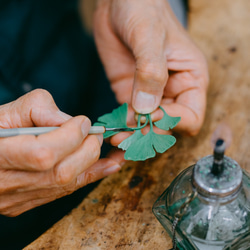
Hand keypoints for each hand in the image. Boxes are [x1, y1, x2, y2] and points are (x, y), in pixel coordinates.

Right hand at [0, 89, 120, 216]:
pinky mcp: (26, 202)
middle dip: (87, 149)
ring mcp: (17, 198)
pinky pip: (65, 192)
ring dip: (94, 164)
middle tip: (94, 134)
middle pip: (61, 173)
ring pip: (66, 185)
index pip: (44, 153)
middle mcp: (7, 183)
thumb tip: (70, 120)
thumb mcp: (6, 112)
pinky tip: (108, 166)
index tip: (83, 121)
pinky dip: (90, 176)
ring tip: (110, 149)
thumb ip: (37, 108)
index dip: (70, 136)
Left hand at [94, 0, 208, 138]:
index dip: (171, 122)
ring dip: (132, 135)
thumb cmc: (143, 9)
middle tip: (126, 137)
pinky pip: (129, 117)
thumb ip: (151, 72)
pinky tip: (111, 127)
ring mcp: (150, 95)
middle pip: (167, 127)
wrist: (119, 3)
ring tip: (116, 135)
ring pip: (147, 126)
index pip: (190, 117)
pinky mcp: (131, 94)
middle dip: (148, 134)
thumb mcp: (150, 36)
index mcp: (190, 79)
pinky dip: (121, 125)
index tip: (149, 115)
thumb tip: (146, 109)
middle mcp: (173, 91)